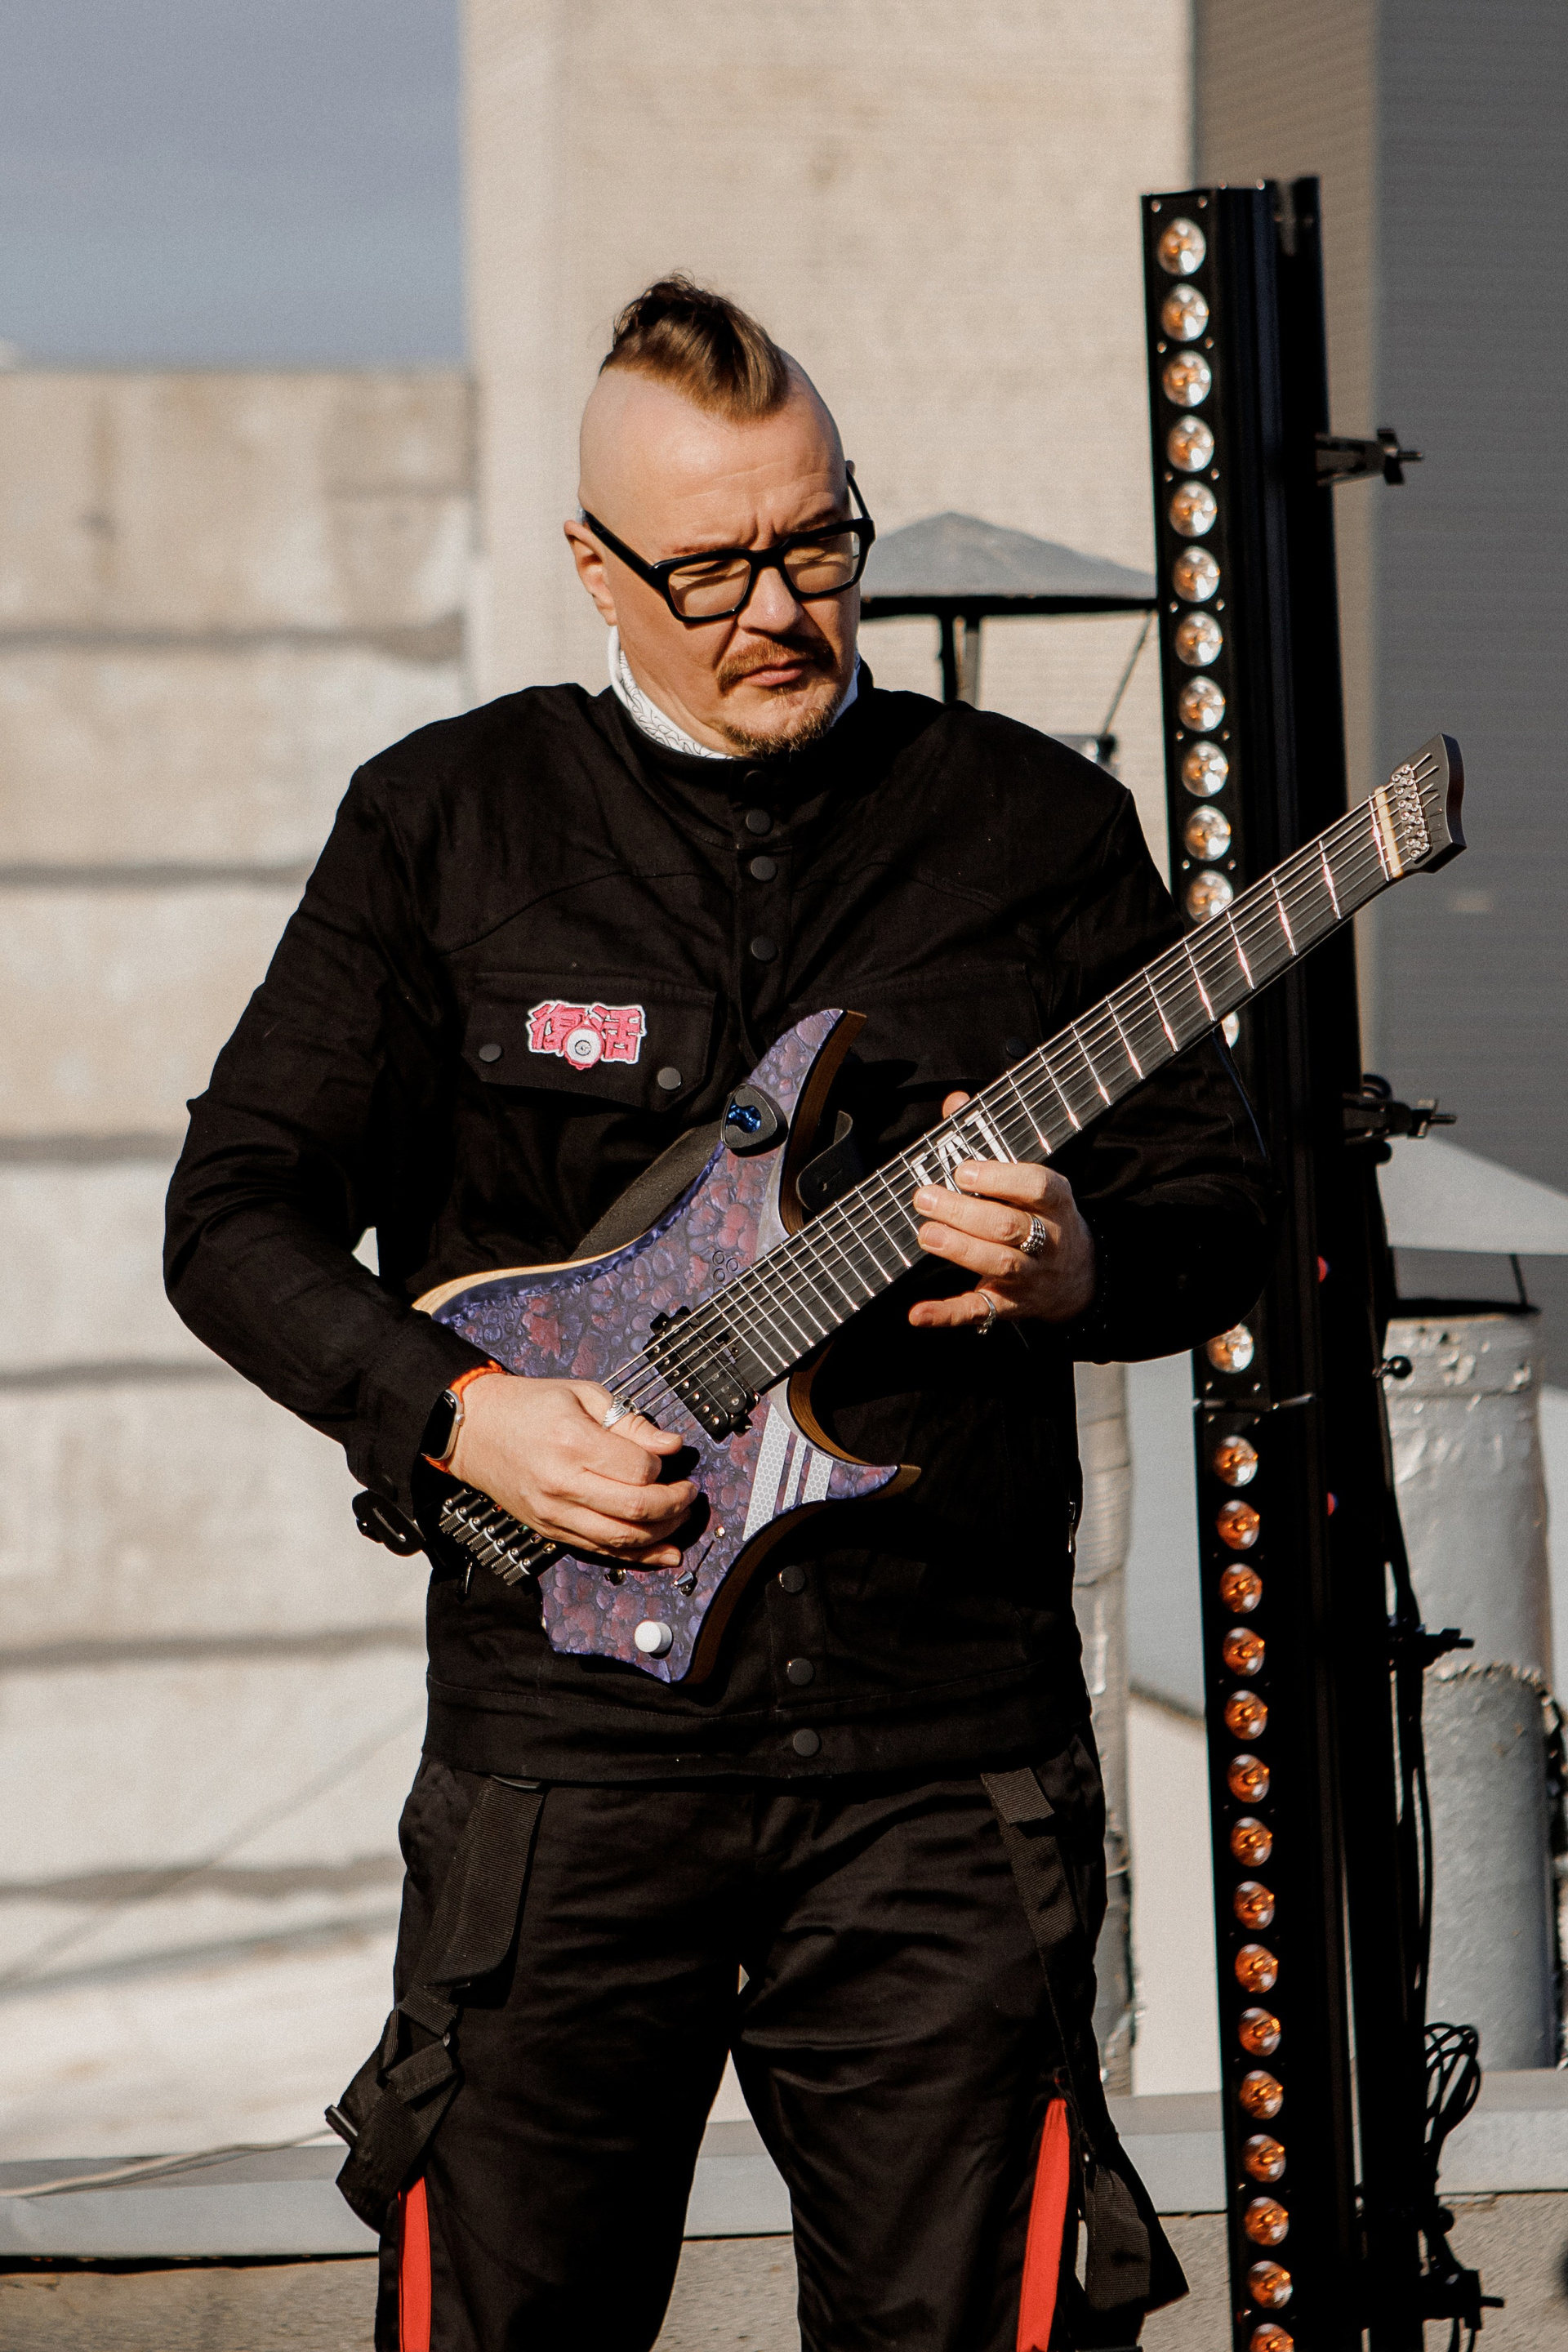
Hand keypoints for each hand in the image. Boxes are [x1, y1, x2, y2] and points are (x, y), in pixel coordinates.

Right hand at [448, 1375, 695, 1567]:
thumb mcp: (582, 1394)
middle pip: (635, 1509)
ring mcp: (554, 1513)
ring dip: (662, 1532)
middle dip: (675, 1503)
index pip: (638, 1469)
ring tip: (680, 1514)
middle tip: (689, 1491)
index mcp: (573, 1442)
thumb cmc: (529, 1406)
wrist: (475, 1430)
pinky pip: (601, 1552)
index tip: (668, 1457)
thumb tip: (670, 1445)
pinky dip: (638, 1556)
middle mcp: (563, 1483)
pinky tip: (665, 1552)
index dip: (663, 1466)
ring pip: (621, 1538)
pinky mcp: (550, 1530)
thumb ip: (629, 1421)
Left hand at [908, 1091, 1096, 1333]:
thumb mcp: (1029, 1179)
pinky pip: (980, 1311)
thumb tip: (955, 1102)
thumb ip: (989, 1141)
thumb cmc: (1040, 1214)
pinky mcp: (1010, 1306)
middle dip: (965, 1212)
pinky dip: (946, 1313)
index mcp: (1057, 1202)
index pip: (1039, 1186)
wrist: (1077, 1278)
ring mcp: (1031, 1276)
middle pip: (1010, 1226)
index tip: (963, 1171)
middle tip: (925, 1197)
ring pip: (999, 1264)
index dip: (1002, 1178)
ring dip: (960, 1250)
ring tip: (926, 1233)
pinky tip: (916, 1312)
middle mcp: (1049, 1240)